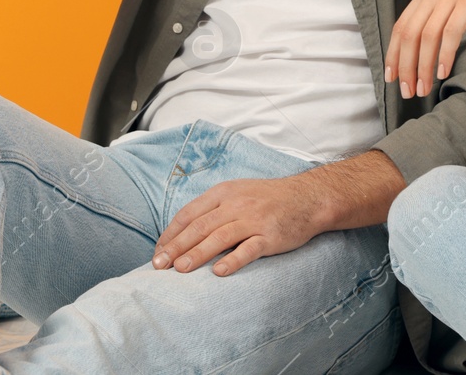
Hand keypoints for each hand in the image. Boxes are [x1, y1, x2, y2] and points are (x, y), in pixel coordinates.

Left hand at [152, 175, 326, 275]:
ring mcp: (254, 220)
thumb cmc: (268, 199)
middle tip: (158, 265)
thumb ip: (213, 209)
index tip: (157, 252)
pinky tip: (219, 272)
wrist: (308, 198)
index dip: (170, 234)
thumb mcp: (237, 193)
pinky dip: (233, 260)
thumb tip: (183, 232)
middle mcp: (236, 204)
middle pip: (199, 227)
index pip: (189, 214)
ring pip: (219, 237)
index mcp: (223, 192)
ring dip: (197, 254)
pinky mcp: (270, 235)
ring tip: (179, 270)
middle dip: (176, 247)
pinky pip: (249, 249)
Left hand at [384, 0, 465, 97]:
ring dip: (423, 66)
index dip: (392, 54)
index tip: (391, 77)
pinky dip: (444, 54)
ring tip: (424, 88)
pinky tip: (443, 71)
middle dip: (405, 66)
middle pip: (409, 34)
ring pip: (427, 36)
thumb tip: (425, 40)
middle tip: (408, 91)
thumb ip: (437, 9)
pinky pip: (451, 31)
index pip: (400, 26)